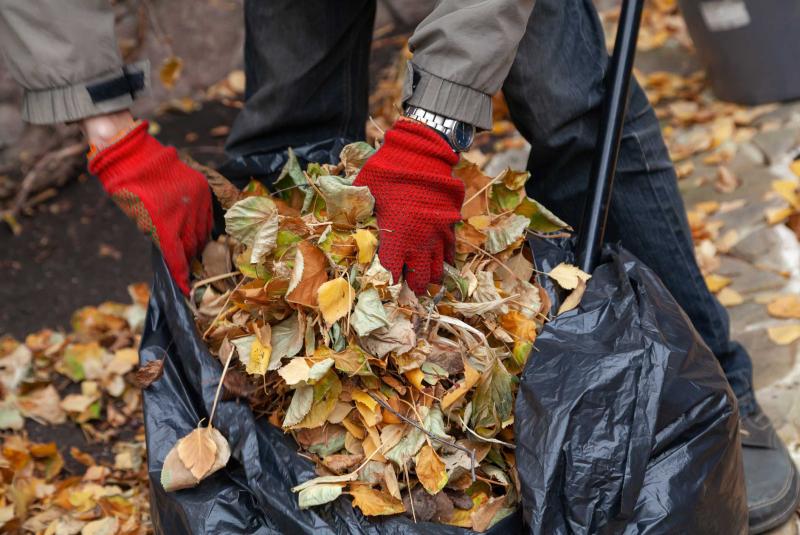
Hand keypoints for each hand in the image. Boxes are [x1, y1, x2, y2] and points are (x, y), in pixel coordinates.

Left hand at [88, 121, 212, 294]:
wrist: (133, 153)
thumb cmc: (127, 187)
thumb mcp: (137, 217)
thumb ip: (157, 235)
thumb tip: (171, 249)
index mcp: (166, 222)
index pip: (177, 256)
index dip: (182, 274)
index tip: (185, 289)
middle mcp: (186, 212)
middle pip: (192, 244)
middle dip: (189, 258)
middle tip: (187, 267)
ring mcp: (197, 199)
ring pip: (203, 230)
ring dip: (198, 242)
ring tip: (194, 251)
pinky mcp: (202, 188)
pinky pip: (208, 214)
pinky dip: (204, 225)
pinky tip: (200, 231)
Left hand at [354, 119, 462, 293]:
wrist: (421, 154)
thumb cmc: (386, 173)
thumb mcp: (364, 194)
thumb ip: (357, 217)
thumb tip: (343, 231)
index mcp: (396, 238)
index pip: (392, 274)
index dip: (387, 282)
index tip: (382, 282)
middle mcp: (419, 242)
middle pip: (419, 279)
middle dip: (411, 286)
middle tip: (404, 287)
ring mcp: (437, 235)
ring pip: (437, 269)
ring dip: (429, 278)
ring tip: (422, 283)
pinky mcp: (450, 225)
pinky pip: (451, 252)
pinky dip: (444, 261)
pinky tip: (438, 265)